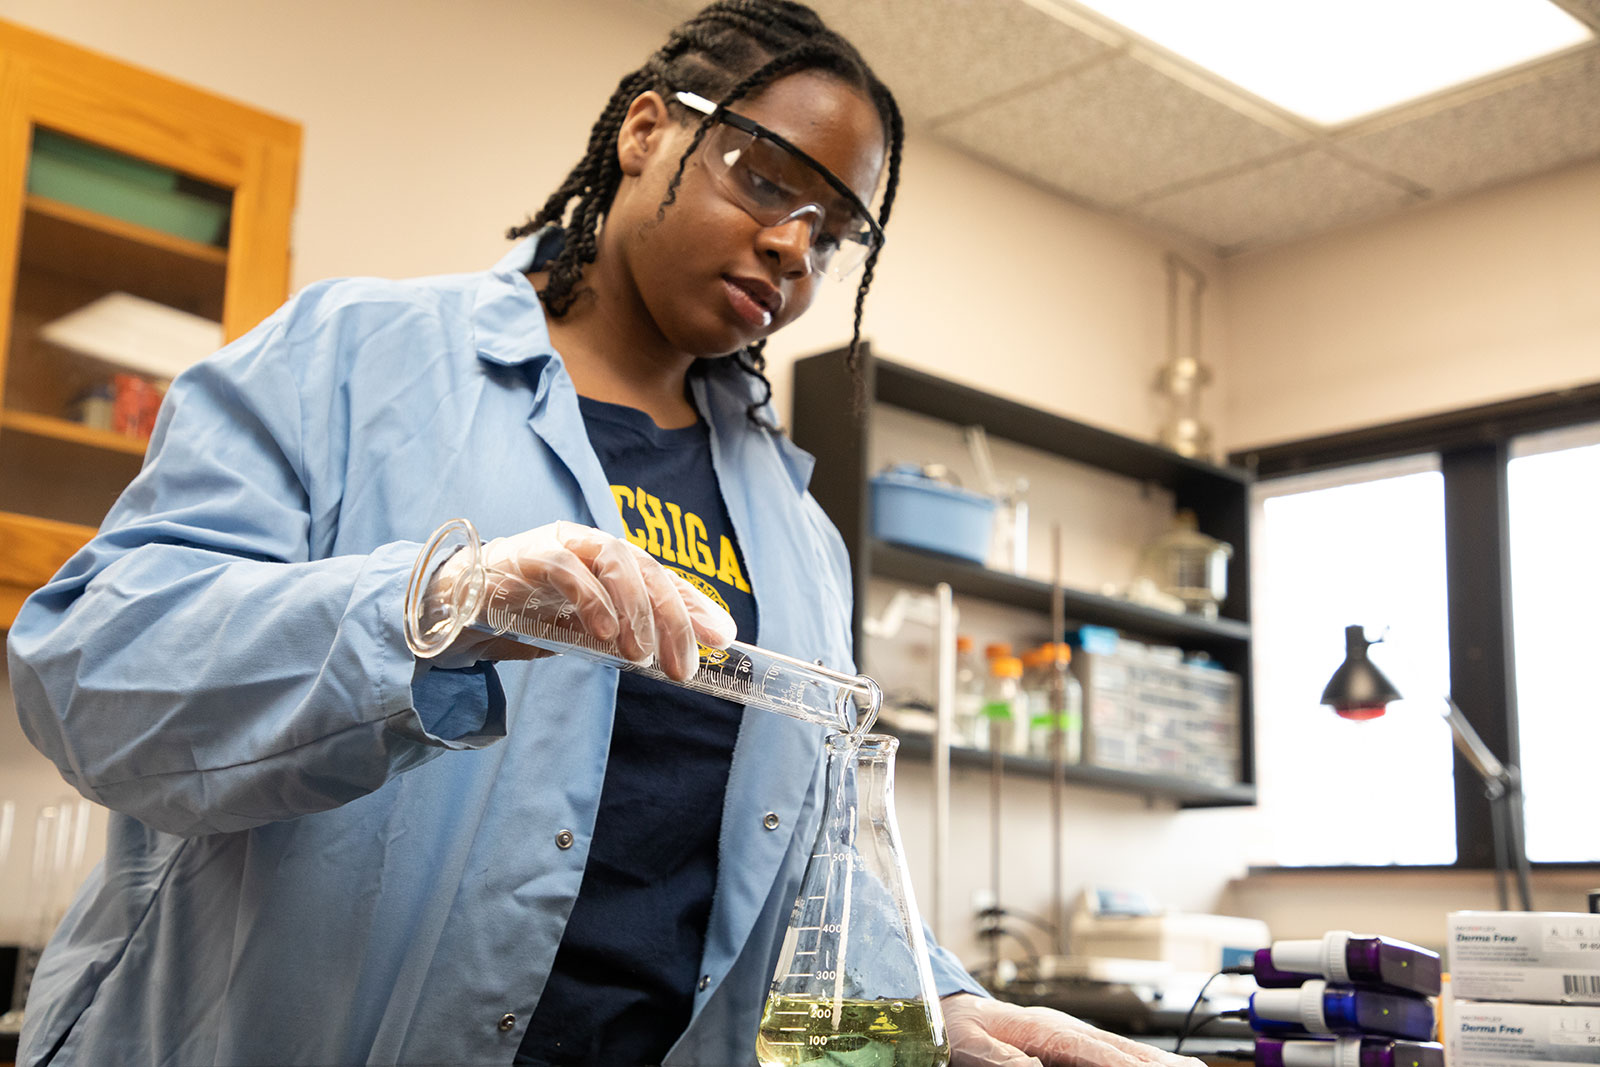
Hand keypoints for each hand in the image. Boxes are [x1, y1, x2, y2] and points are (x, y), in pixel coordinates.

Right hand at [426, 521, 735, 680]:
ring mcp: (560, 545)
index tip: (724, 637)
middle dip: (673, 618)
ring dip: (636, 610)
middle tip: (684, 665)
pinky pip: (566, 569)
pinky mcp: (527, 555)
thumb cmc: (530, 614)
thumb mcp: (588, 630)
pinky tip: (604, 634)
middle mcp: (592, 546)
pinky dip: (591, 600)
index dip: (695, 605)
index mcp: (612, 562)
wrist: (459, 607)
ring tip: (643, 655)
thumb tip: (683, 659)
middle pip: (647, 569)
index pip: (664, 578)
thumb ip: (628, 637)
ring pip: (614, 561)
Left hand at [942, 994, 1205, 1066]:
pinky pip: (1109, 1054)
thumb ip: (1001, 1060)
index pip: (1097, 1053)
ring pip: (1124, 1050)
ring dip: (1158, 1064)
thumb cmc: (955, 1025)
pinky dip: (1137, 1062)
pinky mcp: (1067, 1044)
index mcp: (1044, 1028)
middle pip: (1124, 1049)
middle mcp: (1065, 1029)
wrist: (944, 1006)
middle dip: (1162, 1064)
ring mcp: (1070, 1036)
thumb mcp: (969, 1044)